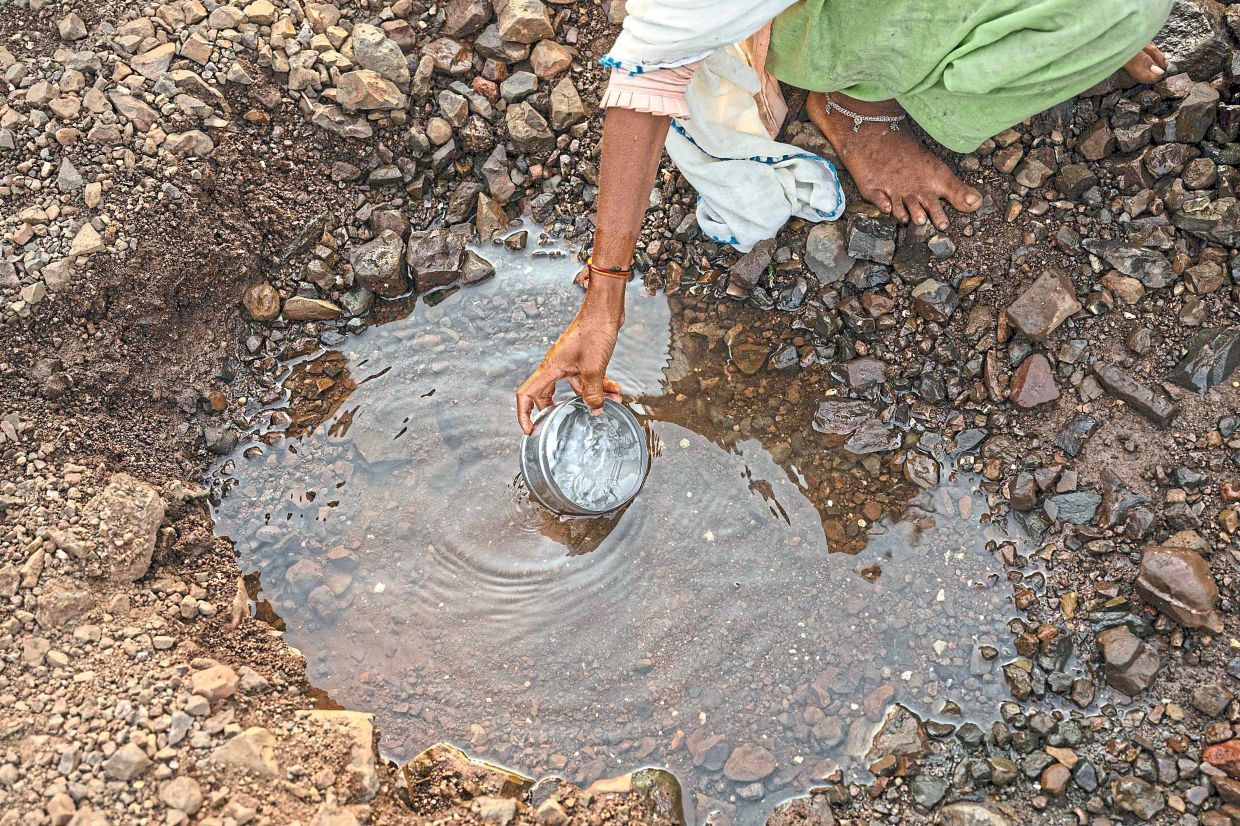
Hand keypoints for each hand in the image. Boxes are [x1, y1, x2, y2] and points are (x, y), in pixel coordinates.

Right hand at [516, 272, 625, 434]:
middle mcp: (556, 366)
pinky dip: (601, 385)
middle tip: (567, 423)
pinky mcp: (584, 359)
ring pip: (575, 388)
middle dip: (560, 410)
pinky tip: (616, 389)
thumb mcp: (593, 368)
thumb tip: (595, 410)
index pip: (526, 394)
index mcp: (549, 368)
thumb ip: (592, 393)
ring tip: (610, 403)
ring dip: (592, 396)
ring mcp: (570, 362)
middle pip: (548, 394)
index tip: (530, 430)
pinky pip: (588, 378)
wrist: (605, 310)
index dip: (524, 414)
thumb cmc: (593, 332)